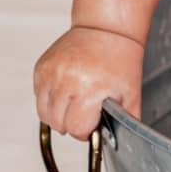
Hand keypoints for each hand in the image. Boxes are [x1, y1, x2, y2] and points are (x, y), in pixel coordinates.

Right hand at [34, 25, 143, 139]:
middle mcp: (67, 81)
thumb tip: (120, 143)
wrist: (106, 29)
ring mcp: (51, 73)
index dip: (85, 132)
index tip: (92, 126)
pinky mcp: (41, 68)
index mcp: (91, 89)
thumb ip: (126, 121)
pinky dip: (50, 101)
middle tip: (85, 114)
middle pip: (58, 124)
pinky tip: (66, 91)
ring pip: (44, 115)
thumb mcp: (131, 93)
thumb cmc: (120, 59)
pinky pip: (39, 97)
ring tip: (75, 104)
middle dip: (72, 125)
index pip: (76, 128)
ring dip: (58, 116)